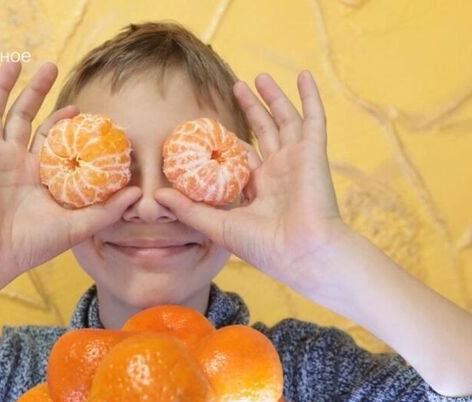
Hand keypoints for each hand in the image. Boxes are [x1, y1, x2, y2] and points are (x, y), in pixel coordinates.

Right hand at [0, 60, 140, 291]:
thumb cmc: (30, 247)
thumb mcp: (76, 227)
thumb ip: (106, 210)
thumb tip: (138, 195)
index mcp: (36, 174)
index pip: (50, 138)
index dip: (63, 121)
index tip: (80, 108)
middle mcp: (13, 160)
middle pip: (24, 115)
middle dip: (36, 91)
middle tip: (51, 67)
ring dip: (4, 85)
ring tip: (15, 61)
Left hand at [154, 71, 352, 294]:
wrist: (302, 255)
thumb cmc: (263, 247)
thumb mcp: (218, 226)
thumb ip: (190, 209)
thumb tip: (157, 195)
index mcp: (260, 192)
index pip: (242, 160)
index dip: (226, 144)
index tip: (206, 126)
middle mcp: (279, 174)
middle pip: (263, 133)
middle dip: (250, 110)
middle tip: (235, 87)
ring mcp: (297, 162)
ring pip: (284, 121)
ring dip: (272, 98)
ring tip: (257, 77)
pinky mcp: (313, 154)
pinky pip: (313, 119)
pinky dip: (309, 96)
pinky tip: (303, 76)